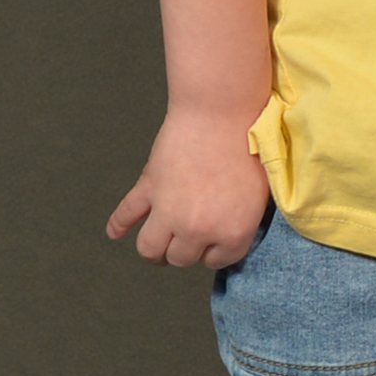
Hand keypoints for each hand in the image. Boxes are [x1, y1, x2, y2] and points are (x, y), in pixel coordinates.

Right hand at [106, 104, 270, 268]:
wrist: (222, 114)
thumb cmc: (250, 146)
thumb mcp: (260, 193)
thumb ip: (242, 220)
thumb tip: (228, 229)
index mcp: (231, 233)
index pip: (217, 260)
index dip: (213, 251)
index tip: (213, 244)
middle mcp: (198, 230)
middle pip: (181, 258)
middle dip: (184, 251)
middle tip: (187, 241)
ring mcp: (169, 211)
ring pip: (150, 247)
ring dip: (154, 249)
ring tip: (157, 248)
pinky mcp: (149, 188)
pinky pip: (127, 214)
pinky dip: (118, 225)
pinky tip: (115, 232)